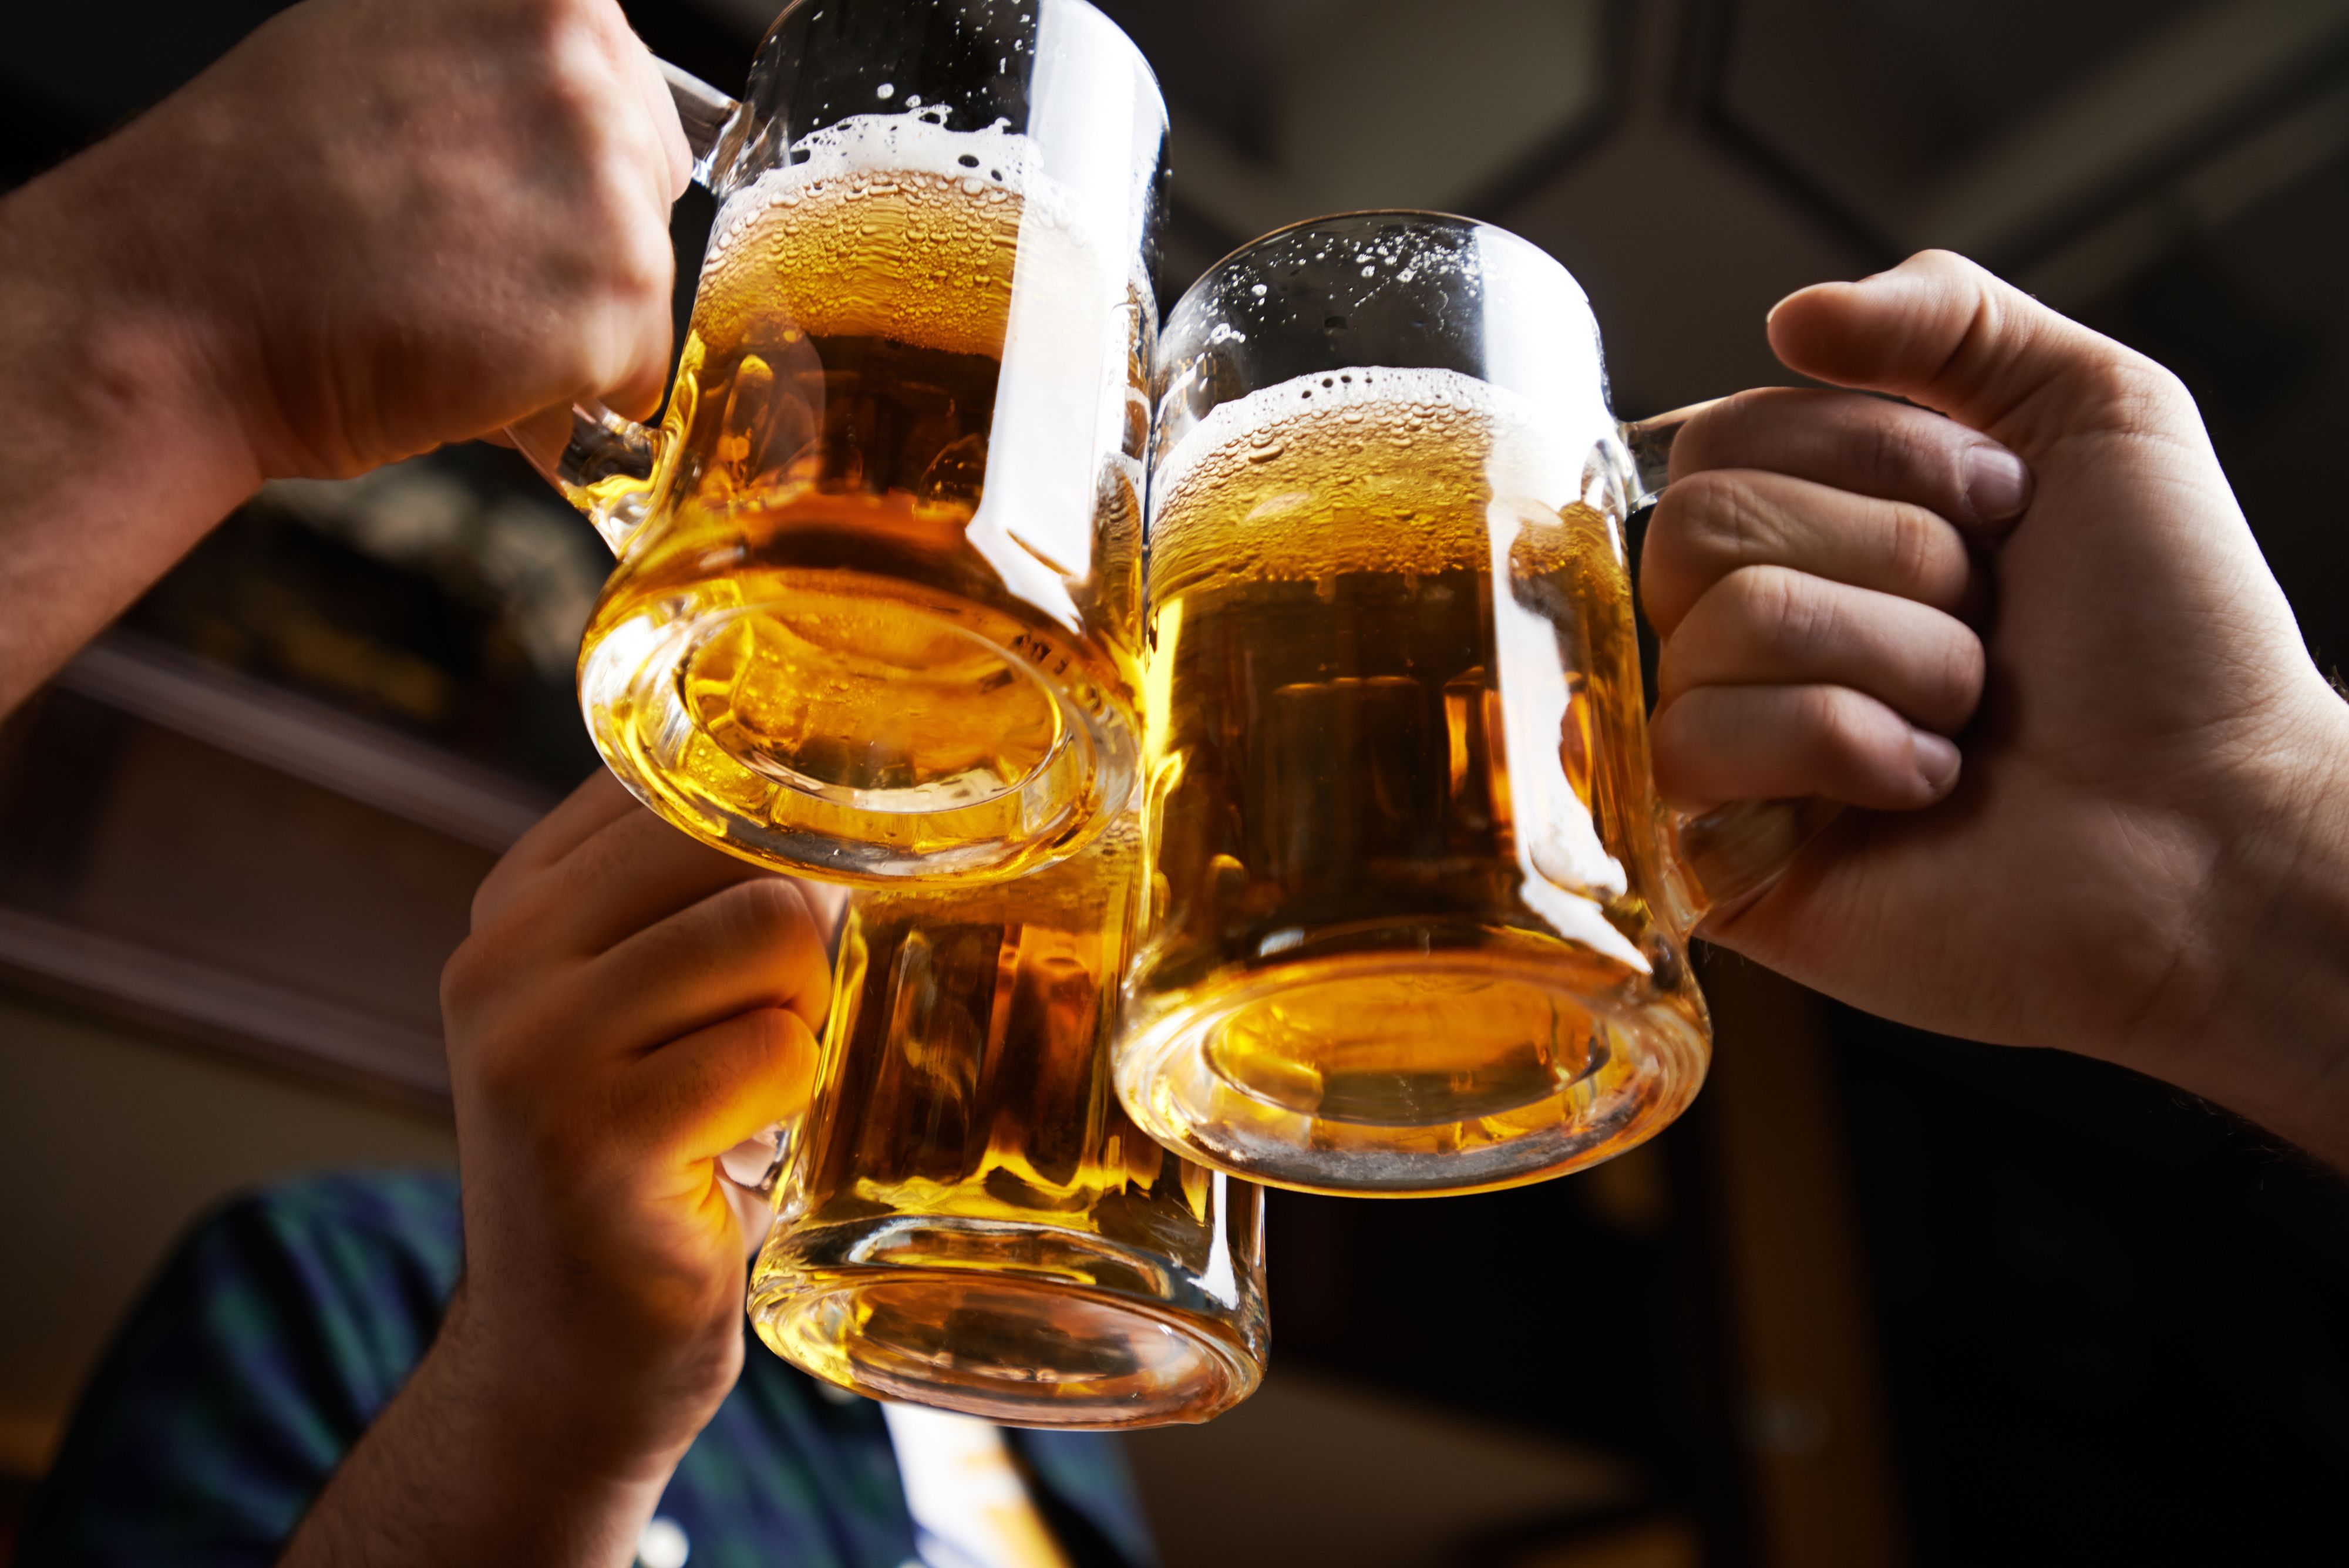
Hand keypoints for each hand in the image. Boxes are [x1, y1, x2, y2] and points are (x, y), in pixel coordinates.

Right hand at [0, 0, 689, 711]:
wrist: (181, 307)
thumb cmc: (259, 195)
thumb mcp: (388, 53)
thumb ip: (500, 67)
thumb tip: (576, 107)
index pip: (626, 93)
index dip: (561, 168)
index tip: (490, 194)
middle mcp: (587, 68)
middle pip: (649, 187)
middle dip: (577, 242)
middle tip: (456, 262)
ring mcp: (608, 182)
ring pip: (642, 283)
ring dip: (566, 322)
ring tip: (449, 310)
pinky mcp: (615, 297)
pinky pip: (635, 370)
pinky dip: (569, 391)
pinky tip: (468, 361)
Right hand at [442, 772, 829, 1465]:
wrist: (563, 1365)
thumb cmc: (651, 1166)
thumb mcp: (646, 1006)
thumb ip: (703, 898)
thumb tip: (866, 800)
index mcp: (516, 902)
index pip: (688, 779)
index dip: (784, 835)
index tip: (803, 913)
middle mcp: (501, 955)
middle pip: (741, 844)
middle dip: (804, 934)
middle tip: (775, 1034)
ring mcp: (532, 1046)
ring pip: (771, 930)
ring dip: (806, 1019)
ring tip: (753, 1094)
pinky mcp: (590, 1138)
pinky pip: (775, 1050)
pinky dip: (794, 1103)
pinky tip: (738, 1156)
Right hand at [1644, 250, 2348, 1160]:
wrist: (2222, 828)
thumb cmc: (2177, 645)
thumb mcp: (2100, 411)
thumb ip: (1951, 316)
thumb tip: (1789, 315)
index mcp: (1817, 532)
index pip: (1724, 436)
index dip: (1869, 452)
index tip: (2003, 505)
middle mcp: (1754, 634)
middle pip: (1699, 525)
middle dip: (1886, 558)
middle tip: (1987, 623)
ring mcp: (1727, 748)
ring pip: (1715, 630)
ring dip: (1891, 659)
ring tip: (1967, 720)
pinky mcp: (1712, 854)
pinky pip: (1693, 748)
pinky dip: (1841, 750)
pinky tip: (1920, 790)